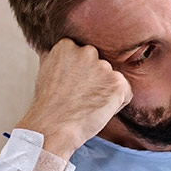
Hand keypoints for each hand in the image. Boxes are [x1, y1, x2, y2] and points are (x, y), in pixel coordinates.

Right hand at [17, 38, 132, 157]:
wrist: (53, 127)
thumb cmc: (48, 103)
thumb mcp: (45, 69)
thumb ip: (54, 54)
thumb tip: (48, 44)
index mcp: (68, 45)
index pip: (84, 54)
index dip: (79, 73)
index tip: (70, 86)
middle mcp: (88, 52)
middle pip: (99, 65)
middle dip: (94, 79)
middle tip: (79, 97)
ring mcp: (104, 67)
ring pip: (112, 78)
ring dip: (105, 91)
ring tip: (87, 104)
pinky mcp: (118, 83)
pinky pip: (125, 92)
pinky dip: (117, 103)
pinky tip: (99, 109)